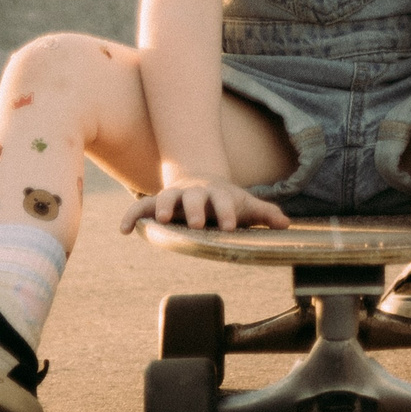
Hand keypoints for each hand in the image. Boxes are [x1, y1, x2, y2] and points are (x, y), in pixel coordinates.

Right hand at [120, 178, 290, 232]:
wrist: (201, 180)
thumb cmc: (226, 199)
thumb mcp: (246, 204)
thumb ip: (264, 213)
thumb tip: (286, 224)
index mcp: (218, 194)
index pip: (224, 200)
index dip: (226, 212)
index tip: (229, 227)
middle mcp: (195, 193)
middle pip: (194, 198)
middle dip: (196, 209)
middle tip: (199, 224)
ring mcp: (175, 197)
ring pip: (167, 198)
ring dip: (165, 207)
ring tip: (164, 221)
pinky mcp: (157, 204)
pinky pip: (141, 208)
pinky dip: (131, 216)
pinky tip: (124, 231)